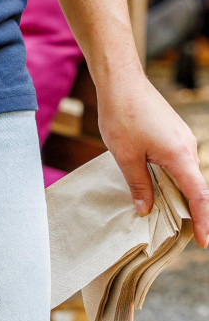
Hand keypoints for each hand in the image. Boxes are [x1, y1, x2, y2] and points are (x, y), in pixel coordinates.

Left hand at [97, 68, 208, 247]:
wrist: (120, 79)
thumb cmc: (121, 113)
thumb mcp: (125, 156)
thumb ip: (139, 185)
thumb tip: (145, 209)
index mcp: (179, 155)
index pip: (199, 196)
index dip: (202, 221)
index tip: (202, 241)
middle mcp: (187, 145)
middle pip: (194, 185)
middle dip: (189, 210)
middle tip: (179, 233)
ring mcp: (181, 136)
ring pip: (186, 172)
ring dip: (178, 191)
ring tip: (165, 211)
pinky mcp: (173, 130)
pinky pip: (178, 159)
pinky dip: (172, 175)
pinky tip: (157, 182)